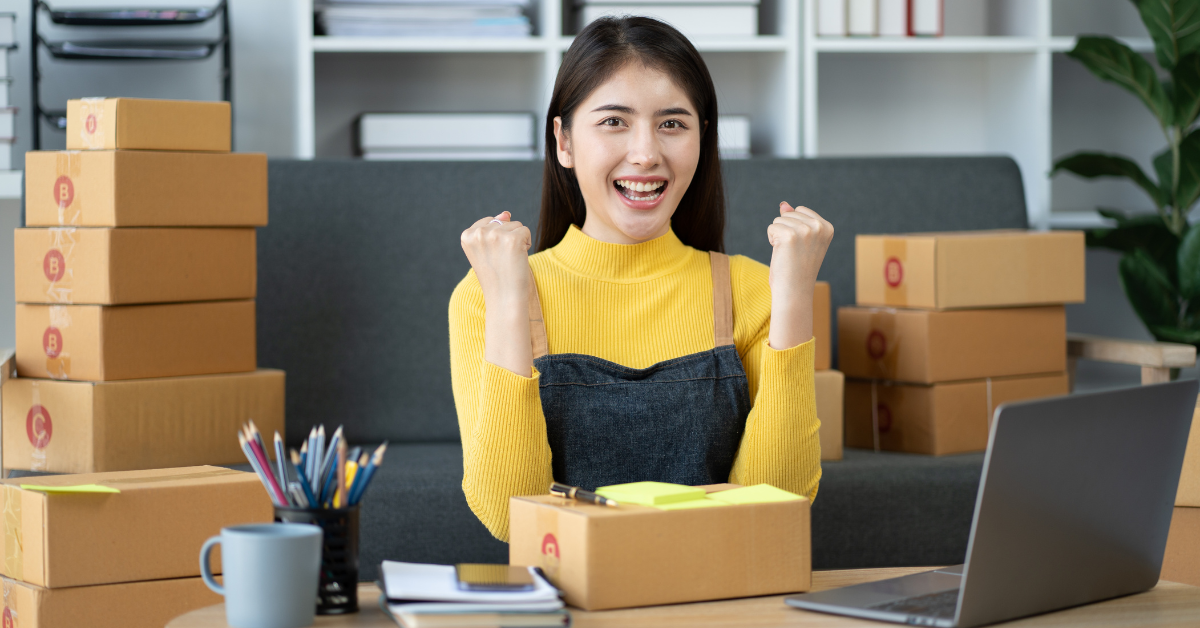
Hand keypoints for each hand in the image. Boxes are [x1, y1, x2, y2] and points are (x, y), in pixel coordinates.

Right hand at [460, 211, 532, 306]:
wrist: (504, 298)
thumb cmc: (496, 276)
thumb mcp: (487, 250)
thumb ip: (492, 228)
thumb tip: (506, 213)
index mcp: (467, 235)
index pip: (489, 222)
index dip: (496, 239)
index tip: (492, 256)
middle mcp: (478, 233)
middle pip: (503, 222)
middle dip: (507, 239)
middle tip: (502, 260)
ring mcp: (495, 235)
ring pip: (515, 225)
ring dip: (517, 241)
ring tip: (509, 260)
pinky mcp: (513, 239)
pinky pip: (525, 231)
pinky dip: (526, 244)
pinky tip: (518, 259)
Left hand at [766, 202, 832, 349]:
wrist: (794, 291)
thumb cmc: (796, 268)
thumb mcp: (800, 241)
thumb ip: (795, 220)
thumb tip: (783, 203)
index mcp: (827, 227)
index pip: (800, 211)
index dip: (794, 228)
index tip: (801, 247)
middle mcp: (819, 227)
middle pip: (788, 213)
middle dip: (785, 231)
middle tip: (793, 253)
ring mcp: (805, 230)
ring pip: (779, 220)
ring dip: (778, 237)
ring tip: (788, 254)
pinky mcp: (790, 235)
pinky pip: (771, 227)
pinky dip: (772, 241)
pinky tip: (781, 254)